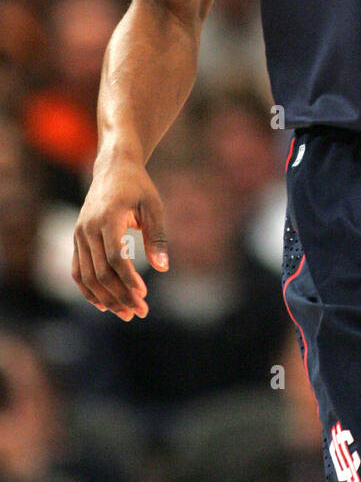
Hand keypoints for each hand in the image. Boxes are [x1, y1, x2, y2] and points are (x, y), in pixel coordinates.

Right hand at [72, 152, 168, 320]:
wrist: (113, 168)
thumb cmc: (138, 187)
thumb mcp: (154, 206)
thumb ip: (158, 236)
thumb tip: (163, 268)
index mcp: (108, 217)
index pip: (115, 258)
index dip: (128, 279)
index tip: (144, 294)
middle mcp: (88, 228)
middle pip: (100, 272)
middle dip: (120, 295)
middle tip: (140, 312)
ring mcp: (79, 235)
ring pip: (87, 276)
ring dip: (105, 298)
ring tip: (126, 313)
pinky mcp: (77, 239)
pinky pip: (78, 271)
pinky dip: (88, 290)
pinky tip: (104, 305)